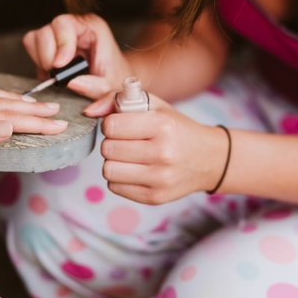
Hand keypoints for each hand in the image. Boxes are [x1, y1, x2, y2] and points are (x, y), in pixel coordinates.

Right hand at [23, 14, 133, 116]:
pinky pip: (33, 48)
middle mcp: (73, 26)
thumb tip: (72, 83)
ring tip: (56, 74)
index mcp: (91, 27)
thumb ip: (96, 86)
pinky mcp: (49, 45)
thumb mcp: (111, 85)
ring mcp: (59, 34)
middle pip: (45, 31)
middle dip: (47, 56)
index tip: (60, 65)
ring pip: (34, 38)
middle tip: (57, 75)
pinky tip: (53, 73)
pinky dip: (38, 63)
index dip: (60, 44)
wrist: (114, 78)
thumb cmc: (114, 77)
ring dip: (41, 59)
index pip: (65, 24)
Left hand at [99, 99, 227, 203]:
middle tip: (127, 142)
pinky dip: (121, 178)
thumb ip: (118, 100)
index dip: (112, 124)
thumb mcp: (154, 106)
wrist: (209, 159)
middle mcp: (162, 153)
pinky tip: (137, 170)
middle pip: (107, 149)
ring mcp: (159, 179)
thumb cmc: (176, 128)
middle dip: (112, 143)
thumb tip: (88, 111)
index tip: (123, 125)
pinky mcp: (155, 197)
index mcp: (162, 126)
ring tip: (130, 156)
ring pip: (108, 171)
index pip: (111, 126)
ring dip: (114, 162)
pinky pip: (115, 187)